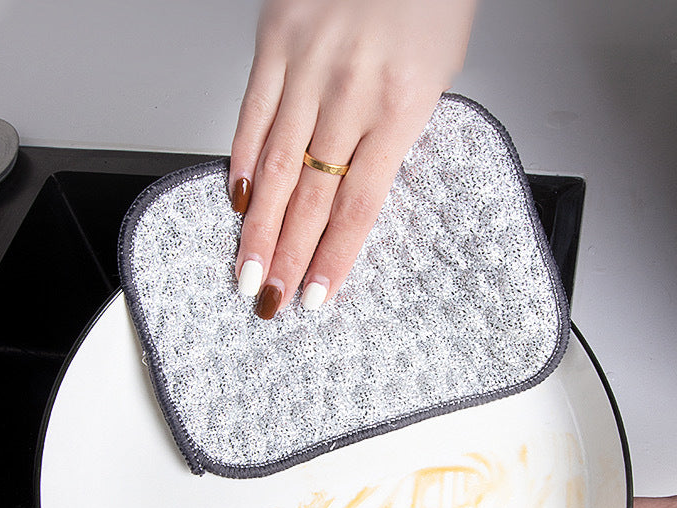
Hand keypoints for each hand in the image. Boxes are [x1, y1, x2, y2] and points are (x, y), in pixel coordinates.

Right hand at [229, 0, 475, 317]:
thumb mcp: (438, 75)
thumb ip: (396, 136)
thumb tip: (360, 191)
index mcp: (402, 106)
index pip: (359, 206)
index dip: (332, 258)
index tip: (314, 295)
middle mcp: (351, 92)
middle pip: (312, 197)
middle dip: (287, 256)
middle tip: (268, 297)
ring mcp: (308, 67)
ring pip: (278, 166)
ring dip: (258, 226)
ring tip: (245, 267)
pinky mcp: (275, 41)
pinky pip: (252, 114)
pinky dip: (243, 160)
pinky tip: (238, 199)